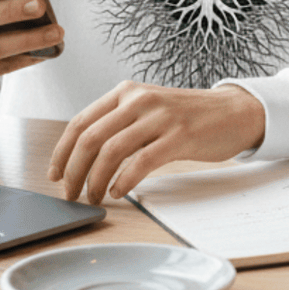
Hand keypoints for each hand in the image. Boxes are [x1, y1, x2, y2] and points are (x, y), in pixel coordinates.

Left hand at [48, 81, 267, 203]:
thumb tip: (82, 158)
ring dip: (95, 181)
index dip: (62, 152)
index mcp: (127, 92)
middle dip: (74, 171)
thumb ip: (119, 123)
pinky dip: (123, 181)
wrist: (234, 111)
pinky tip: (119, 192)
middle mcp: (139, 99)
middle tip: (71, 194)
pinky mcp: (179, 136)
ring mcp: (160, 116)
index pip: (80, 121)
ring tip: (94, 197)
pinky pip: (140, 162)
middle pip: (90, 138)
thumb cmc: (188, 117)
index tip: (54, 174)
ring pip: (111, 151)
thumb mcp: (148, 109)